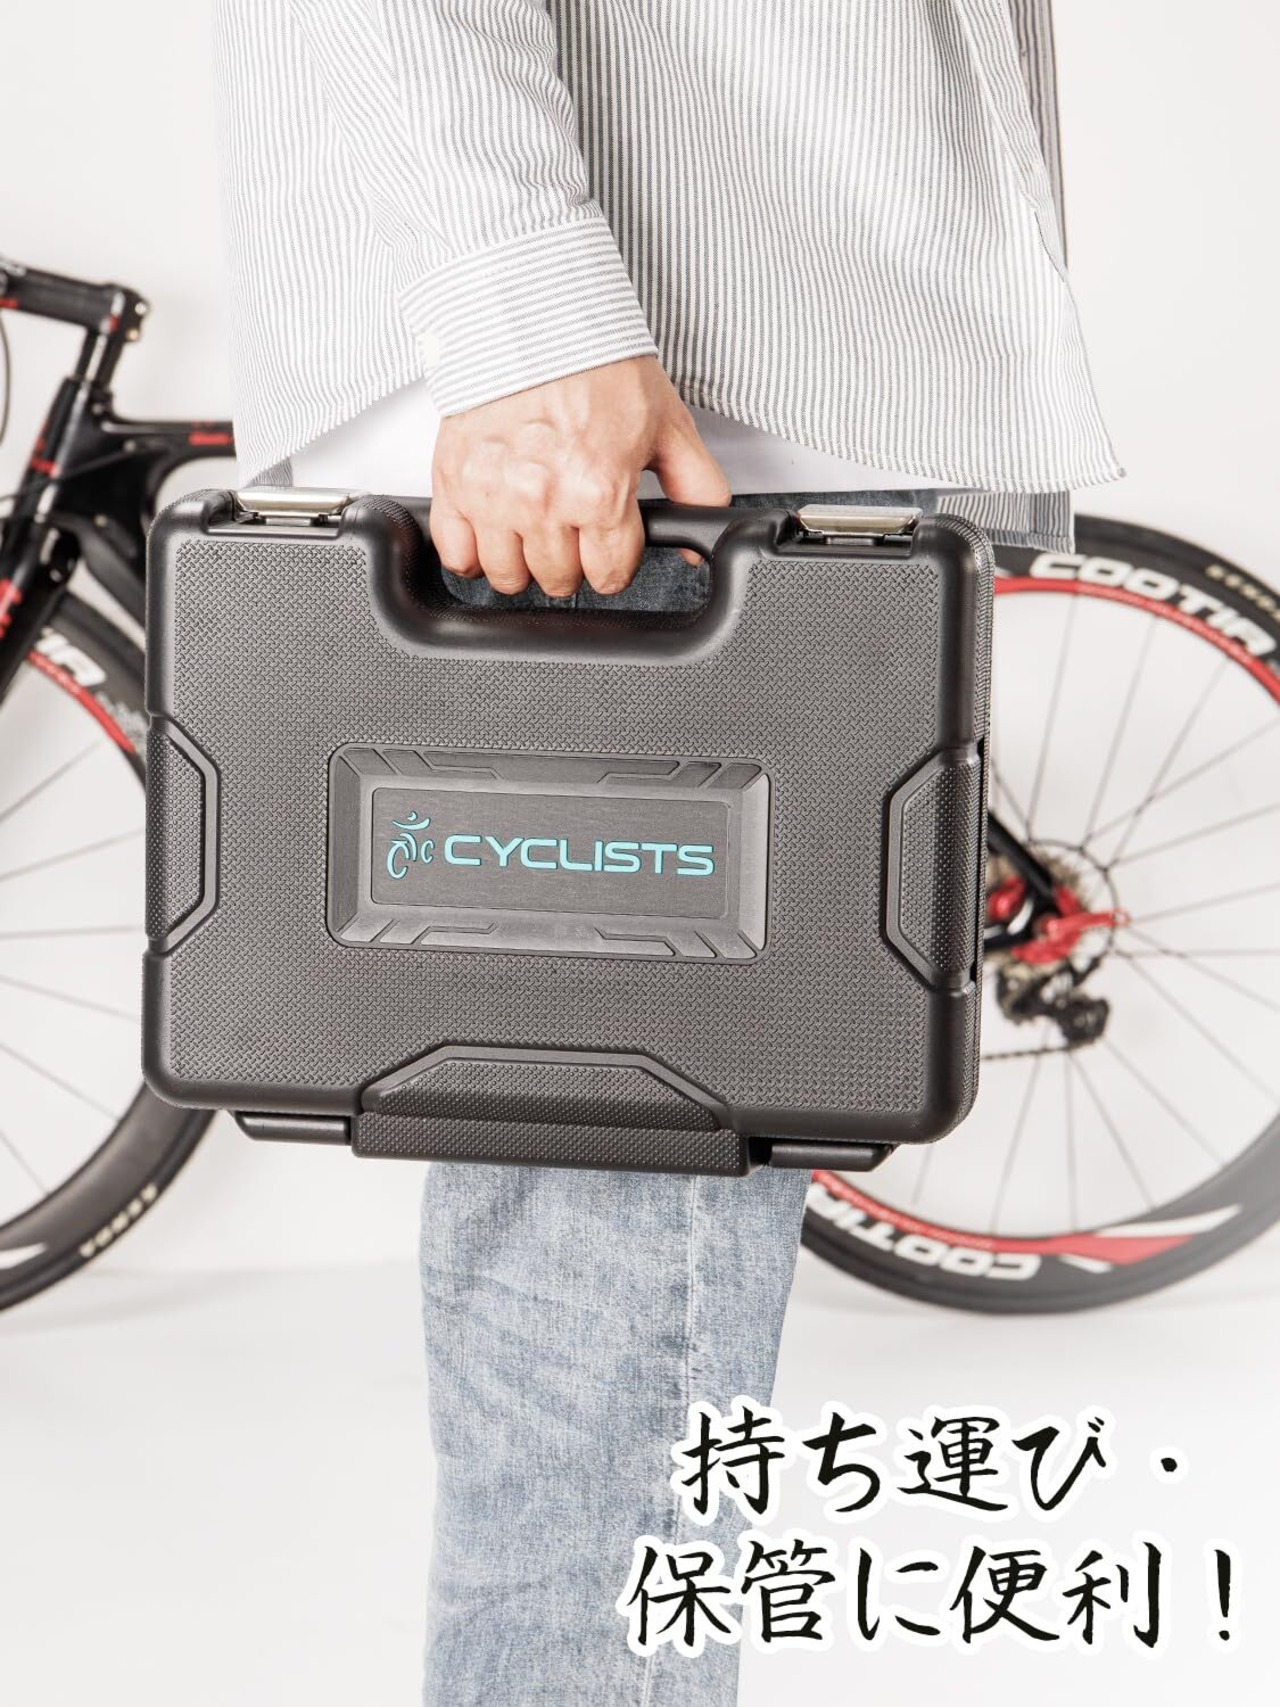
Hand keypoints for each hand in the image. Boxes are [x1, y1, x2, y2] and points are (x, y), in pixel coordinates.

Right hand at [429, 355, 730, 596]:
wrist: (532, 314)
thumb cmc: (595, 361)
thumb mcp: (667, 423)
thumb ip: (695, 487)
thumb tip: (698, 542)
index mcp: (599, 490)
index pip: (610, 573)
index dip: (616, 562)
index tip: (609, 543)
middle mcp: (543, 499)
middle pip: (559, 579)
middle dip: (572, 562)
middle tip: (573, 528)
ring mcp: (493, 494)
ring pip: (508, 576)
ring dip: (524, 562)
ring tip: (534, 530)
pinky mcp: (453, 482)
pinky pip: (458, 554)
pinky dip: (473, 553)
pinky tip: (493, 532)